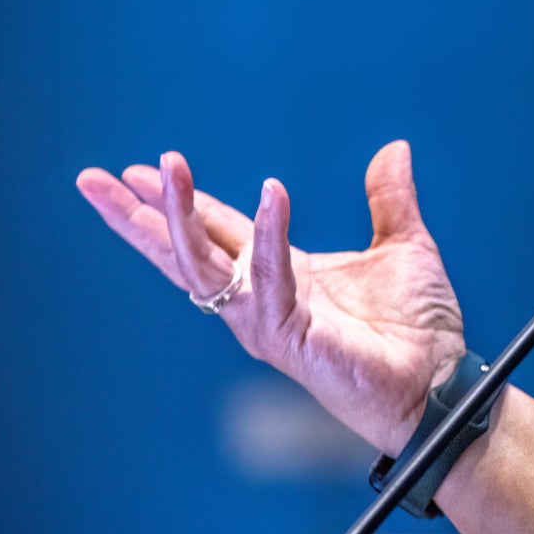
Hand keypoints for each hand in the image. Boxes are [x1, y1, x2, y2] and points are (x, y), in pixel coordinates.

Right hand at [76, 141, 466, 454]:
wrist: (440, 385)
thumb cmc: (419, 330)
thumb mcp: (404, 246)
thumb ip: (389, 198)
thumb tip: (394, 149)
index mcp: (279, 273)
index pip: (213, 230)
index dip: (177, 201)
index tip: (140, 170)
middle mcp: (261, 297)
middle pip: (182, 250)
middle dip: (135, 216)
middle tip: (93, 179)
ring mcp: (266, 320)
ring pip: (203, 265)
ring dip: (179, 215)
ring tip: (164, 169)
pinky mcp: (287, 337)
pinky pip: (269, 279)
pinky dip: (269, 235)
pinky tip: (270, 194)